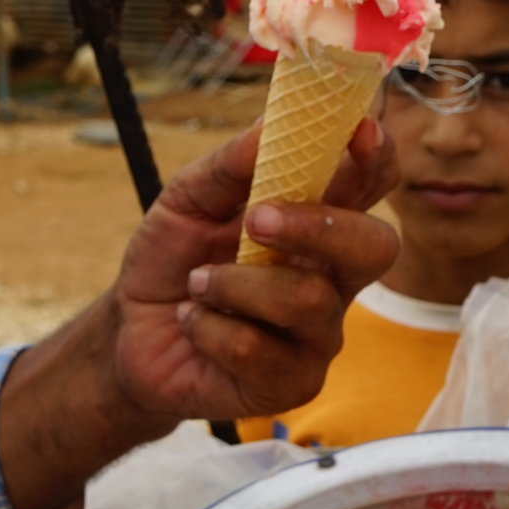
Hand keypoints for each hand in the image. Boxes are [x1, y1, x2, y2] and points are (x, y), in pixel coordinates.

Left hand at [0, 118, 400, 508]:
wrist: (130, 332)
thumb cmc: (173, 259)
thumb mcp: (186, 199)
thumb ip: (229, 164)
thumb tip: (270, 126)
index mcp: (316, 223)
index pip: (371, 185)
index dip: (377, 158)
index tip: (360, 131)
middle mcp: (332, 278)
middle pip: (376, 247)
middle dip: (319, 227)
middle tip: (256, 219)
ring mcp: (317, 335)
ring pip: (308, 301)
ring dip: (235, 284)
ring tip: (197, 282)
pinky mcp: (291, 383)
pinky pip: (261, 351)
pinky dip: (210, 328)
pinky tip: (193, 322)